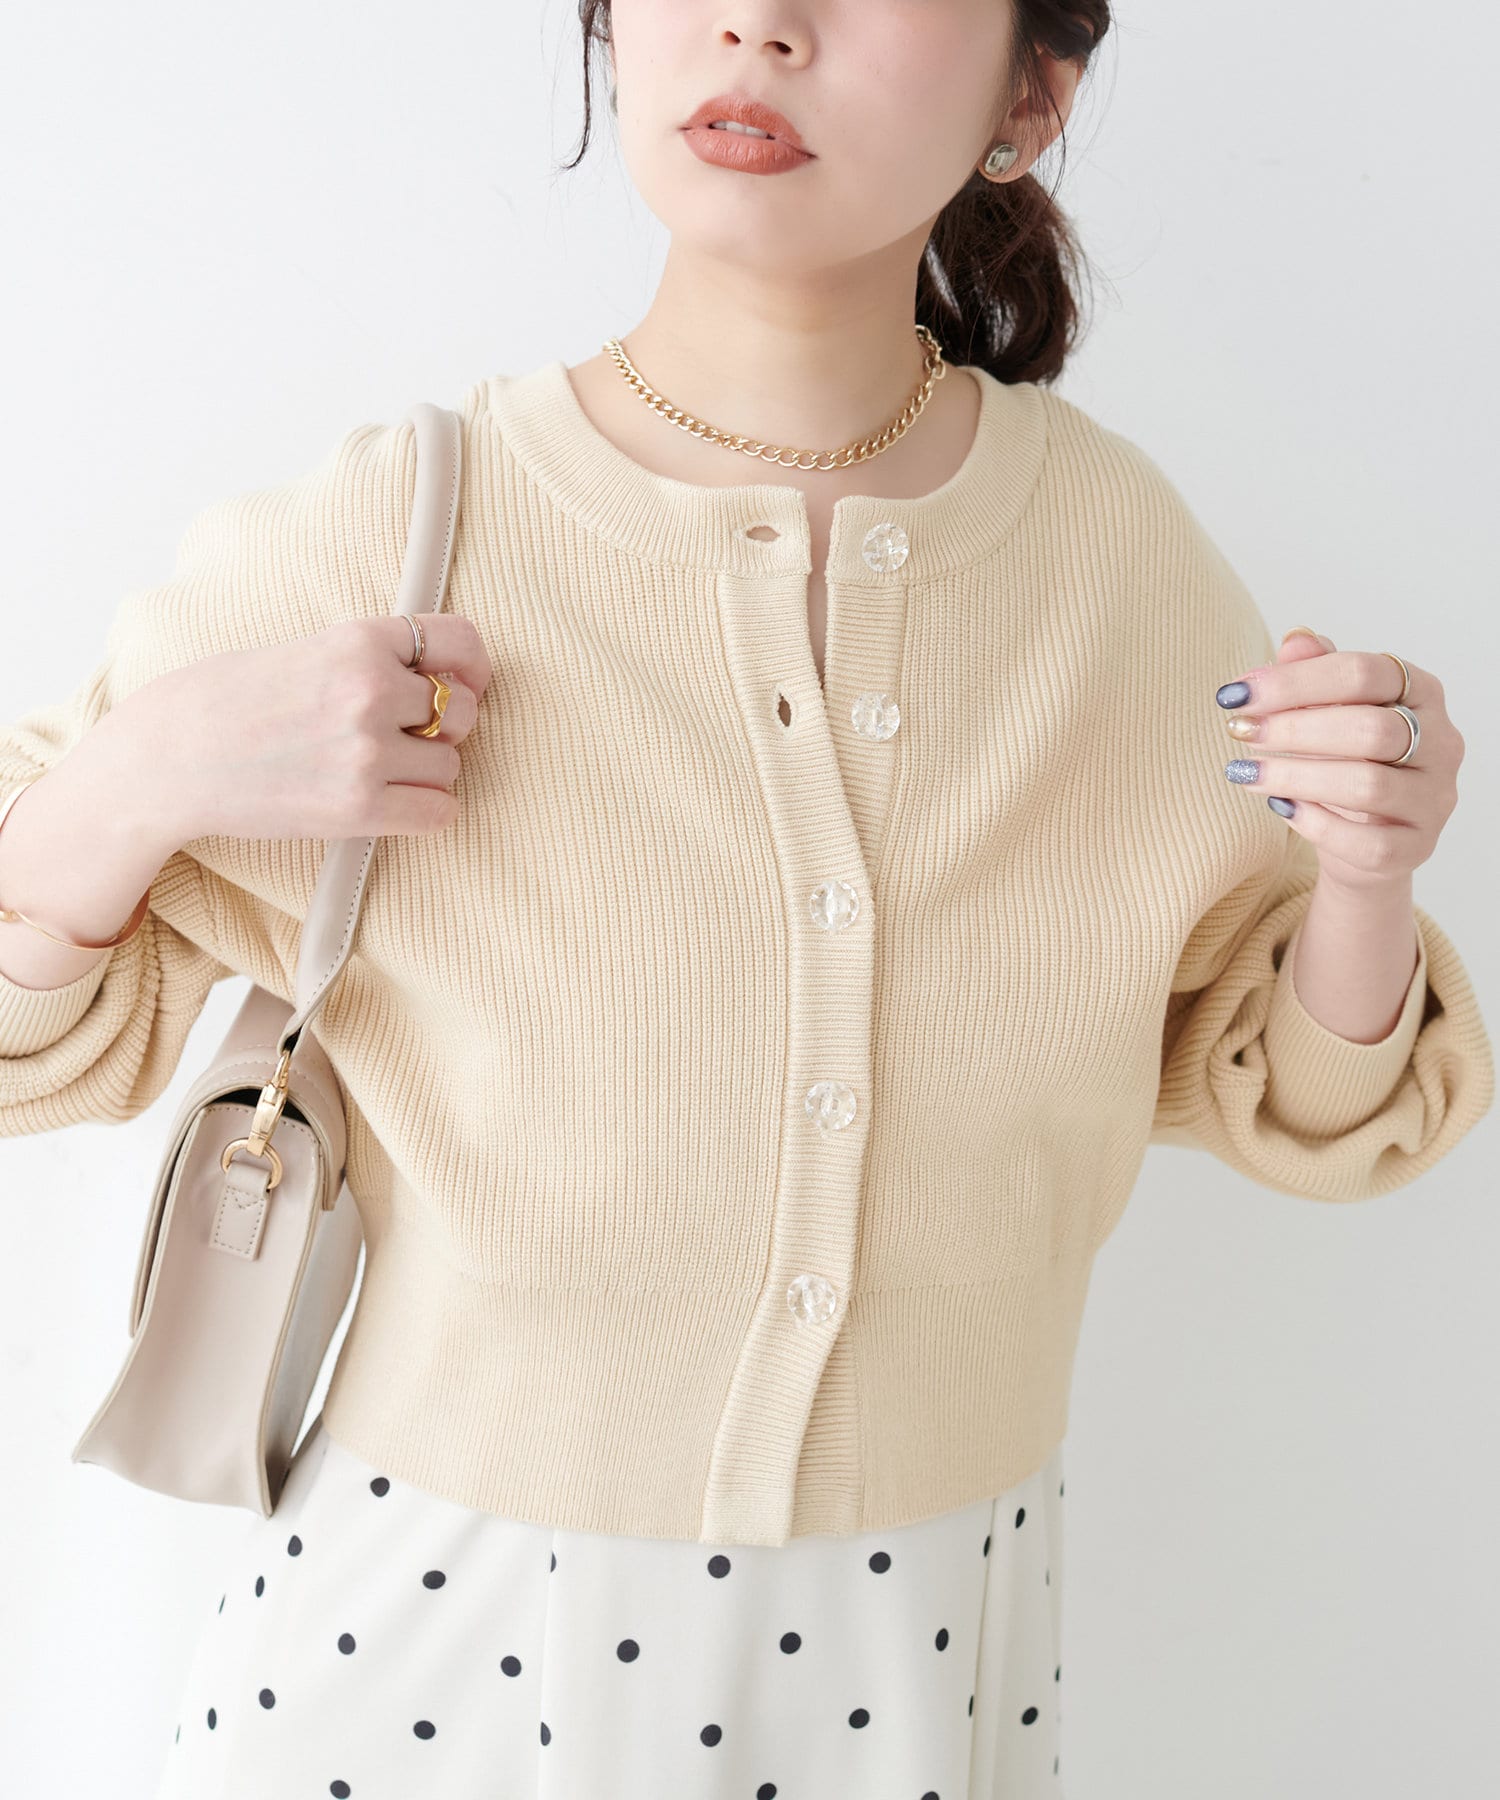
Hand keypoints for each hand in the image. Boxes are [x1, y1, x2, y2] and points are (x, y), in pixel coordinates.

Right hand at [115, 612, 494, 847]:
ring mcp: (367, 750)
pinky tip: (392, 805)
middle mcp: (370, 690)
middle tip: (405, 737)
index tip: (469, 682)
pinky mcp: (359, 806)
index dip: (473, 666)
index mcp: (357, 640)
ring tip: (379, 772)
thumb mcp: (304, 650)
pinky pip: (440, 812)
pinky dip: (426, 811)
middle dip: (442, 727)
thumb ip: (369, 658)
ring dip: (427, 773)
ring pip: (451, 764)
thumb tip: (441, 677)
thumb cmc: (225, 702)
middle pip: (461, 710)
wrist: (170, 758)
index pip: (458, 639)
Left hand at [1213, 626, 1464, 892]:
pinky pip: (1366, 841)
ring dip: (1295, 777)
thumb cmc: (1343, 759)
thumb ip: (1314, 673)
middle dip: (1294, 729)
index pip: (1364, 672)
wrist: (1363, 836)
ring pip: (1367, 785)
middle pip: (1370, 728)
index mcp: (1421, 692)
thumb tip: (1296, 640)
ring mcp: (1434, 798)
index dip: (1295, 681)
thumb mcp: (1326, 709)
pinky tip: (1280, 808)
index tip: (1236, 694)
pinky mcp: (1416, 848)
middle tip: (1240, 731)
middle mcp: (1441, 742)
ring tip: (1246, 772)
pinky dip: (1316, 824)